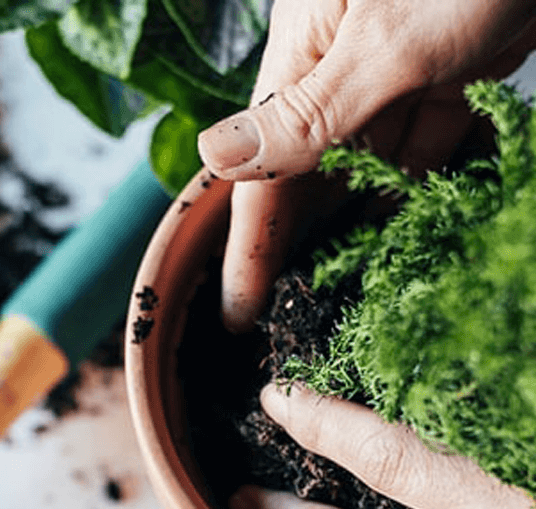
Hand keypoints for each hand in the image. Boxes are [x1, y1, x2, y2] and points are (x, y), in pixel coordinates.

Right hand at [198, 0, 535, 332]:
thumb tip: (217, 156)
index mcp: (302, 55)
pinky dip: (413, 180)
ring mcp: (391, 73)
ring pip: (361, 164)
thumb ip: (306, 114)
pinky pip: (416, 143)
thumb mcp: (386, 44)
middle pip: (306, 175)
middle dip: (296, 243)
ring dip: (354, 218)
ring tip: (336, 286)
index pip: (261, 172)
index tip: (238, 311)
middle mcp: (336, 68)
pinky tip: (400, 221)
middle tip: (286, 313)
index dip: (248, 246)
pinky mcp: (441, 74)